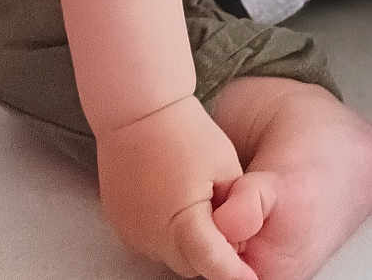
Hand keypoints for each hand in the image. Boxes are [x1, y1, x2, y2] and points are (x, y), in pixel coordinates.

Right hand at [95, 94, 258, 279]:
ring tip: (200, 201)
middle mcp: (151, 237)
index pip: (214, 264)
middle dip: (214, 254)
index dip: (235, 274)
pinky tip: (176, 199)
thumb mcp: (226, 167)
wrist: (138, 109)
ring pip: (170, 254)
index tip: (252, 279)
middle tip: (231, 227)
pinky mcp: (119, 223)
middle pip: (192, 264)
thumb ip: (234, 208)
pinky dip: (167, 232)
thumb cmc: (187, 131)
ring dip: (189, 243)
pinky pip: (151, 239)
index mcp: (183, 223)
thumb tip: (238, 239)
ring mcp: (131, 233)